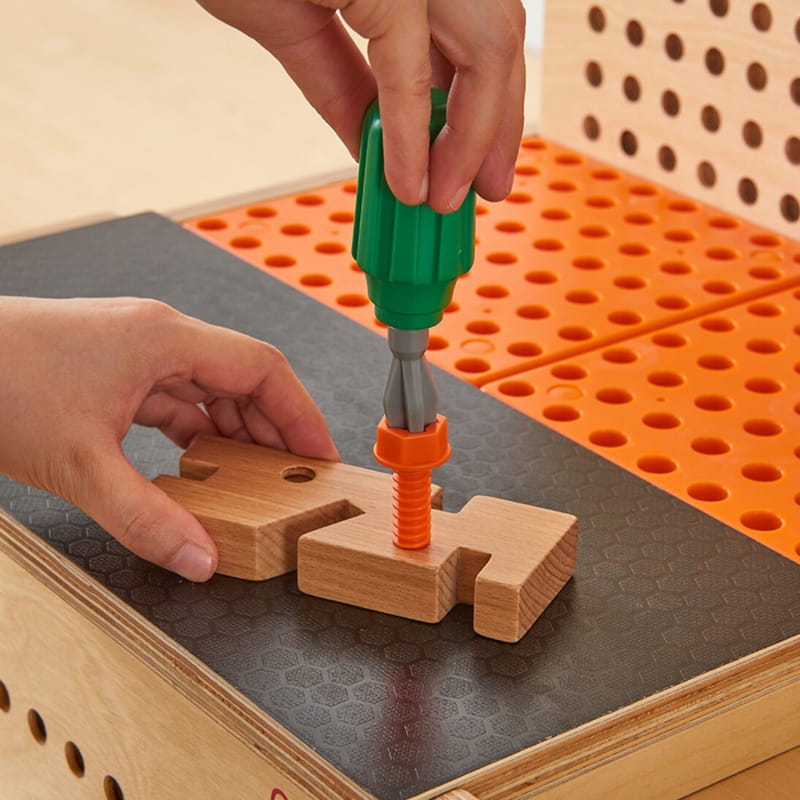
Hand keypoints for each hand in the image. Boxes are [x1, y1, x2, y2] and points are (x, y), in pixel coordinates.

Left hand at [0, 297, 337, 580]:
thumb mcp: (80, 464)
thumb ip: (146, 517)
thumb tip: (200, 558)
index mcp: (165, 339)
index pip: (263, 369)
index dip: (301, 415)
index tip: (320, 457)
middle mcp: (159, 336)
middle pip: (243, 378)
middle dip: (274, 429)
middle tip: (293, 479)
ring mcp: (135, 350)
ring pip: (209, 388)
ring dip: (235, 431)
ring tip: (254, 477)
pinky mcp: (113, 369)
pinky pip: (175, 398)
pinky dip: (196, 431)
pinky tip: (199, 463)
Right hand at [196, 0, 525, 212]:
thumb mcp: (297, 22)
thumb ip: (344, 83)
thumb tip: (378, 147)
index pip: (477, 34)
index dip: (484, 105)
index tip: (474, 161)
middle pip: (497, 40)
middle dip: (494, 126)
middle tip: (481, 189)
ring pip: (486, 49)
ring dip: (471, 136)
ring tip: (444, 196)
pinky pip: (409, 68)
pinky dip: (410, 133)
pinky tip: (407, 181)